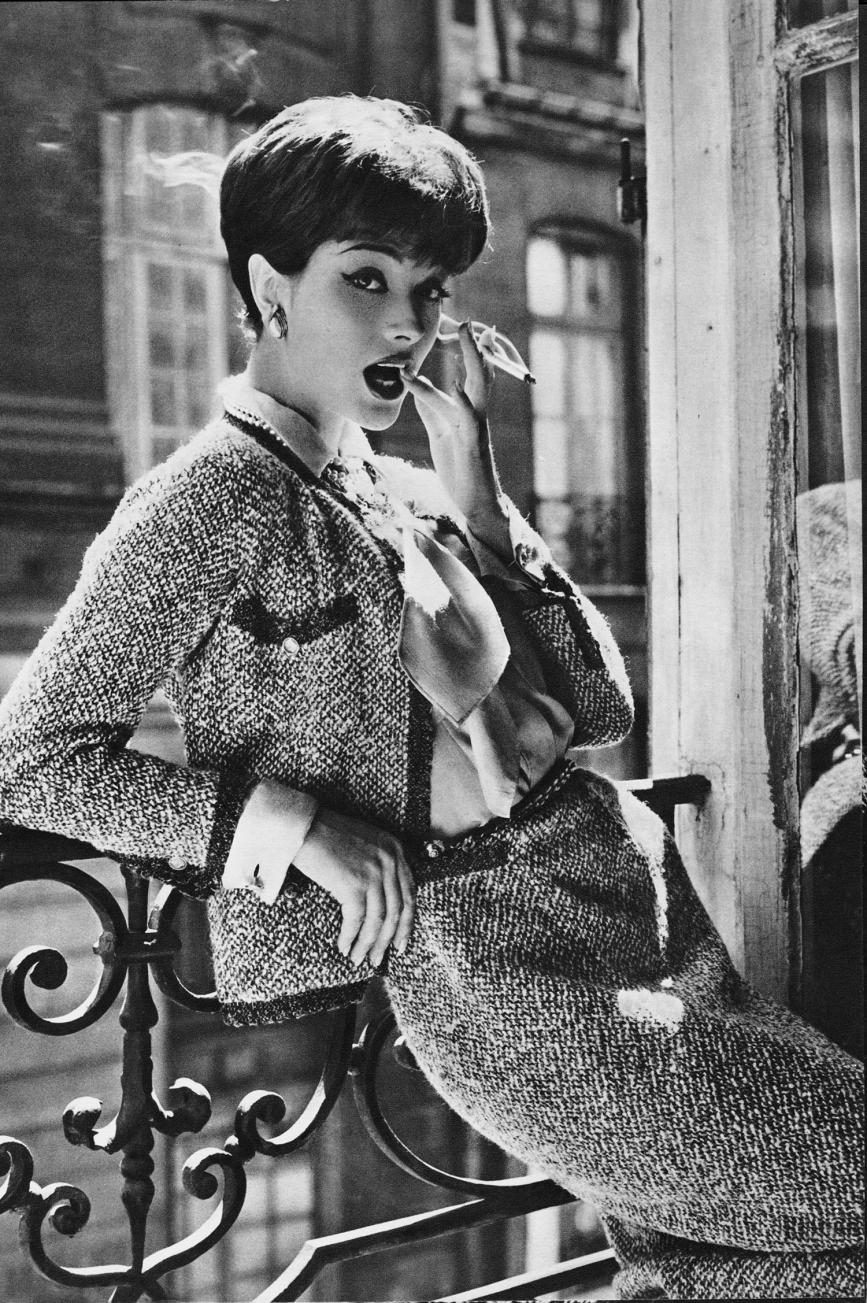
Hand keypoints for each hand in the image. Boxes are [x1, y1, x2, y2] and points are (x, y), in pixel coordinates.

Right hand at [292, 806, 415, 966]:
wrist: (301, 827)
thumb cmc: (325, 834)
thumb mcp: (363, 843)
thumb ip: (378, 863)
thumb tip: (379, 900)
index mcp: (395, 848)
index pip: (409, 892)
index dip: (406, 922)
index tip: (401, 941)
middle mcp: (389, 860)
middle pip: (397, 910)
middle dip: (389, 939)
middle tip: (380, 958)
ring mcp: (373, 873)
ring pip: (378, 920)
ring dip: (368, 944)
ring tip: (359, 958)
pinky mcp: (354, 884)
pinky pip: (357, 920)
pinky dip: (350, 937)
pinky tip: (344, 947)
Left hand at [401, 320, 503, 527]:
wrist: (476, 504)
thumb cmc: (461, 469)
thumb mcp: (440, 435)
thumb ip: (431, 410)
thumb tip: (416, 388)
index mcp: (467, 411)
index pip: (468, 374)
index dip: (465, 351)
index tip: (461, 325)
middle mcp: (475, 414)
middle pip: (478, 373)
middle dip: (473, 347)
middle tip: (468, 320)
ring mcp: (476, 428)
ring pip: (478, 388)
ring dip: (473, 360)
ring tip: (468, 335)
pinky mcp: (472, 445)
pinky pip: (468, 419)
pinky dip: (461, 401)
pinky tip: (456, 384)